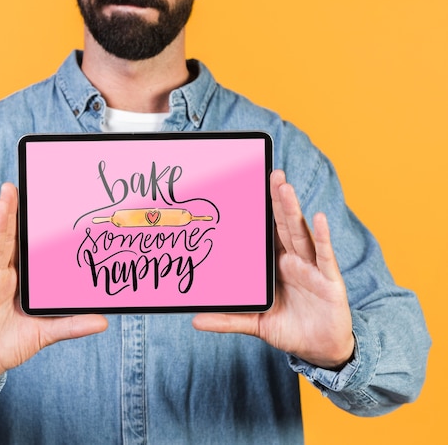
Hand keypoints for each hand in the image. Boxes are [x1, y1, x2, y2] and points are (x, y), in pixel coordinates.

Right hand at [0, 183, 107, 388]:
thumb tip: (103, 321)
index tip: (35, 198)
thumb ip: (70, 325)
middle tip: (13, 187)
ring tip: (2, 204)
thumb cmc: (10, 343)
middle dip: (9, 214)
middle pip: (6, 240)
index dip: (26, 223)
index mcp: (17, 277)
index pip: (23, 245)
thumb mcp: (44, 333)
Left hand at [192, 170, 353, 368]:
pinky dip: (322, 236)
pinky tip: (319, 218)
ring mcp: (312, 268)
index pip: (267, 232)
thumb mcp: (256, 323)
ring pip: (300, 233)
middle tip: (271, 173)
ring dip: (293, 209)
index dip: (261, 211)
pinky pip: (324, 256)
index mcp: (277, 264)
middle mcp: (294, 260)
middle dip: (277, 199)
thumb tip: (195, 320)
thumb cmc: (291, 329)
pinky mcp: (329, 281)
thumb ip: (228, 319)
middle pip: (284, 224)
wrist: (321, 351)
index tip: (250, 186)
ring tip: (284, 186)